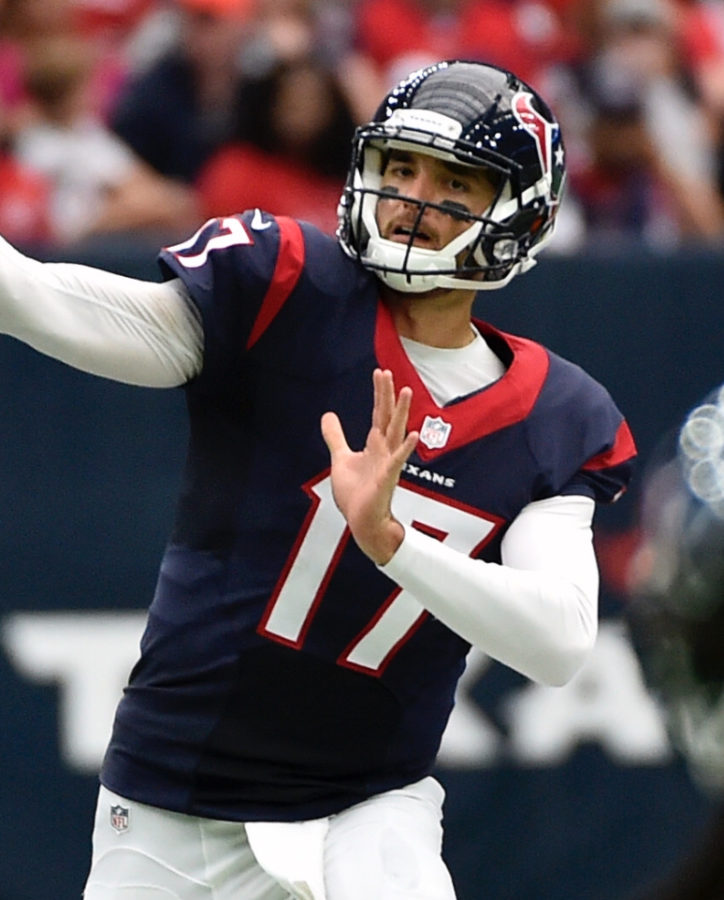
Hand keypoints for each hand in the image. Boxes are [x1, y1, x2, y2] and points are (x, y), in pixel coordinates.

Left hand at [321, 369, 418, 564]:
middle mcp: (384, 450)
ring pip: (395, 433)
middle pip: (387, 417)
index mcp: (375, 444)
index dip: (379, 393)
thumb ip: (336, 436)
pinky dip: (405, 448)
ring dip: (401, 413)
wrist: (362, 520)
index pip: (379, 413)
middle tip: (388, 373)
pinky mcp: (387, 479)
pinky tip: (412, 435)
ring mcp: (388, 463)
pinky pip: (397, 461)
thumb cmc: (356, 493)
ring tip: (406, 392)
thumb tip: (328, 415)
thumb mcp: (341, 458)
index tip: (381, 372)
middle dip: (387, 395)